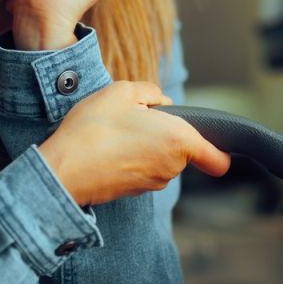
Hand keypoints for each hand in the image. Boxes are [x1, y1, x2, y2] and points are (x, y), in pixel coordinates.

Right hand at [38, 81, 231, 206]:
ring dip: (145, 147)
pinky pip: (141, 170)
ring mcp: (152, 183)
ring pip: (160, 160)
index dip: (219, 152)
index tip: (214, 146)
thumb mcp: (122, 91)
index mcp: (179, 141)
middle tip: (135, 120)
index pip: (218, 160)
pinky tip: (106, 148)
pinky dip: (130, 160)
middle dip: (164, 134)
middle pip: (182, 150)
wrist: (62, 169)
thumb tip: (161, 103)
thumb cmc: (94, 129)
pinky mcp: (133, 192)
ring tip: (115, 134)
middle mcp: (171, 167)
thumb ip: (151, 92)